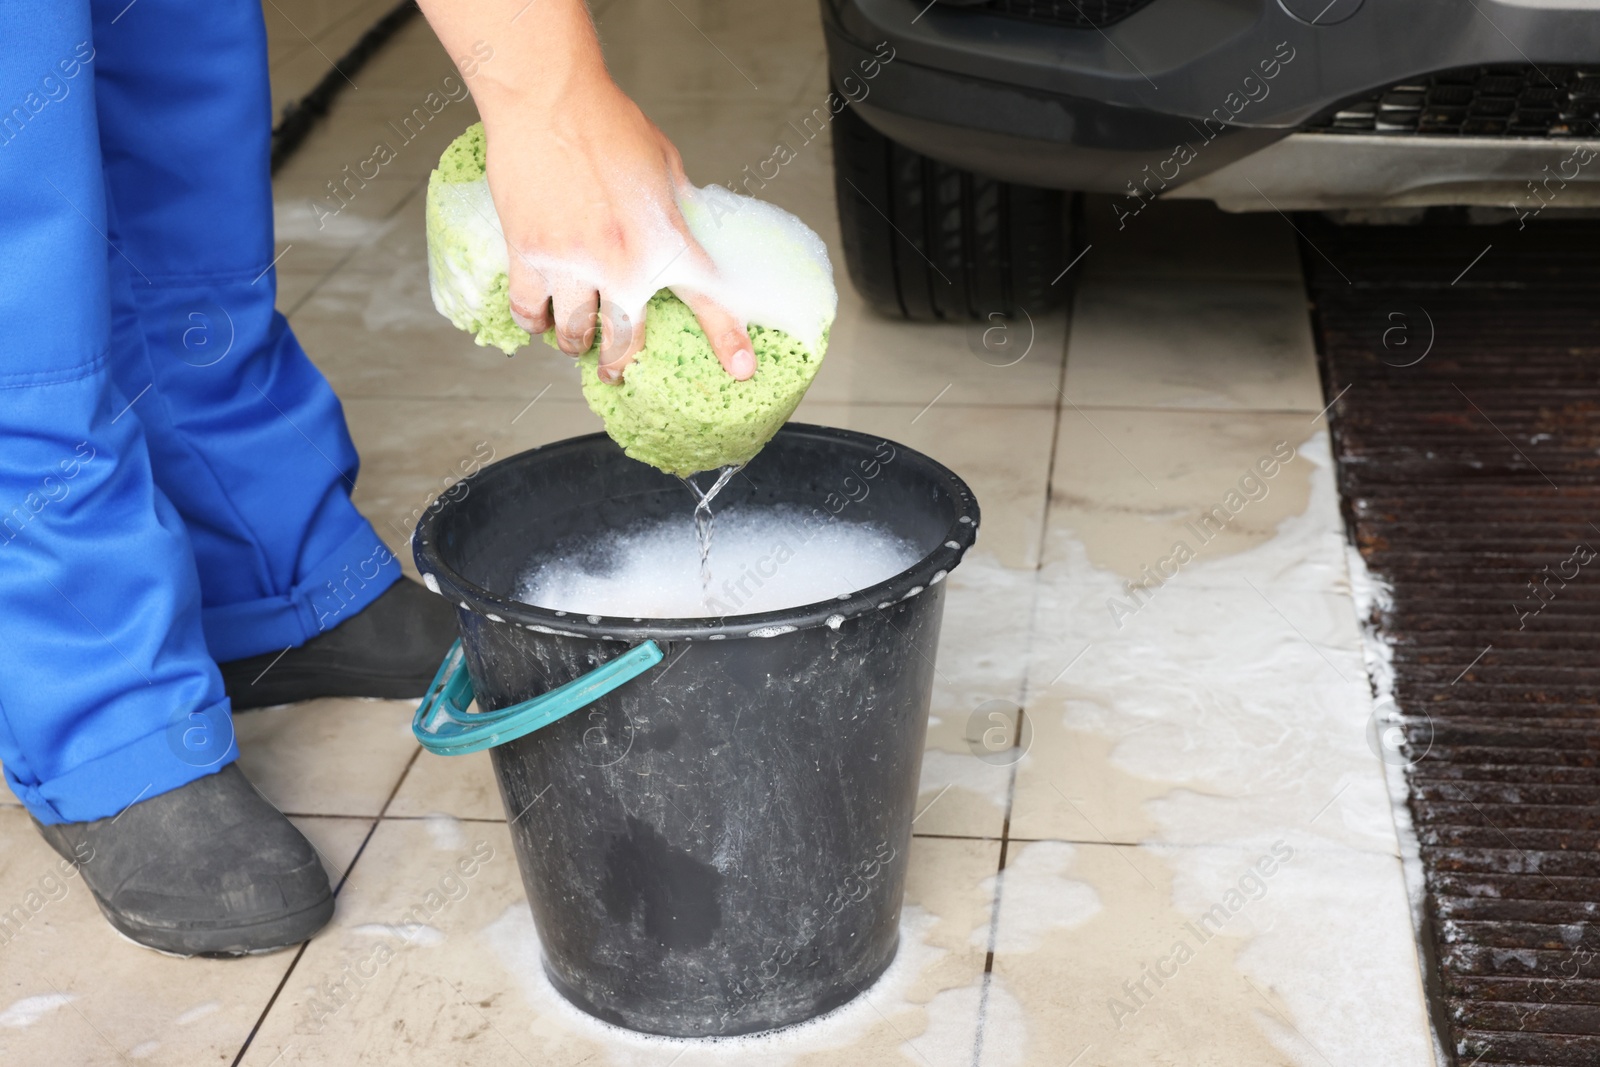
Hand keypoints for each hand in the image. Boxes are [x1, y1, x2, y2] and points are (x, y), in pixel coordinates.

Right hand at [418, 0, 753, 383]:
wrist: (550, 98)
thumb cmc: (609, 123)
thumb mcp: (666, 169)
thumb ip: (677, 211)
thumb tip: (682, 233)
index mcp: (665, 242)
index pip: (707, 300)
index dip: (727, 339)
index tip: (741, 370)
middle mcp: (623, 264)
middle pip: (625, 340)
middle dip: (620, 364)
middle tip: (615, 371)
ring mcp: (574, 264)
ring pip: (574, 333)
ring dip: (576, 344)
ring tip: (576, 343)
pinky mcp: (530, 255)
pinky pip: (528, 310)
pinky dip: (533, 321)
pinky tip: (538, 319)